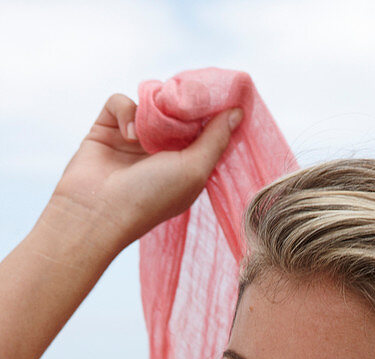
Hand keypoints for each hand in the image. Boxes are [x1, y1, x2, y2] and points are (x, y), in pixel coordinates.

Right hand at [49, 93, 241, 253]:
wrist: (97, 210)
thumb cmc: (151, 198)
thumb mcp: (194, 170)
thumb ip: (216, 139)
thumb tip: (239, 111)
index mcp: (188, 165)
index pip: (206, 130)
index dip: (214, 112)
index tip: (223, 93)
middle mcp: (163, 152)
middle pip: (180, 111)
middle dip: (183, 103)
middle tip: (188, 95)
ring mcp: (135, 139)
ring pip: (150, 103)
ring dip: (152, 110)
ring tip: (149, 131)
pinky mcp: (108, 128)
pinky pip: (121, 102)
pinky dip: (125, 112)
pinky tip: (127, 135)